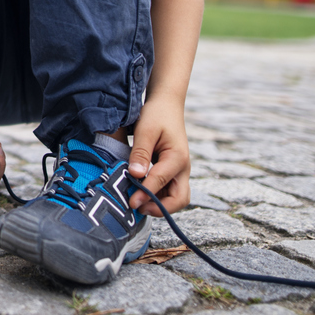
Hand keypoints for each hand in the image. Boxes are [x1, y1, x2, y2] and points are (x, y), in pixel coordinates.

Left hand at [127, 97, 190, 215]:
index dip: (146, 194)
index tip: (131, 202)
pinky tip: (140, 194)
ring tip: (137, 203)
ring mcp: (179, 172)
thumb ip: (141, 153)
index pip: (162, 182)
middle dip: (160, 208)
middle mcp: (183, 168)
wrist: (167, 105)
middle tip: (137, 207)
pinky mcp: (173, 172)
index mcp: (177, 158)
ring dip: (159, 205)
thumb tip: (135, 175)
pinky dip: (157, 197)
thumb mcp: (146, 130)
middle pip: (179, 199)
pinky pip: (169, 191)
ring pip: (176, 198)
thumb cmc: (156, 115)